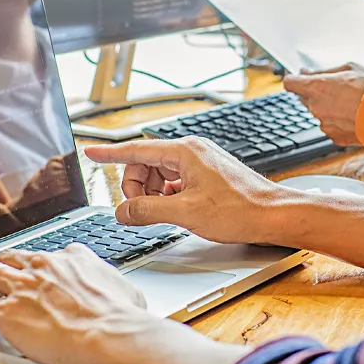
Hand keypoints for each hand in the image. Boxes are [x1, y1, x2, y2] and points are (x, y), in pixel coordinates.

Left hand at [0, 245, 149, 363]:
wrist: (108, 334)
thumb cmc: (120, 318)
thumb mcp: (126, 292)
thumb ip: (115, 287)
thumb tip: (123, 295)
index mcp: (76, 259)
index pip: (53, 254)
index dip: (45, 267)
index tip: (43, 276)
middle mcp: (47, 265)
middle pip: (15, 256)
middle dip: (7, 268)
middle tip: (4, 283)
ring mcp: (24, 285)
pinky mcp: (5, 311)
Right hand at [85, 138, 292, 243]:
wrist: (272, 214)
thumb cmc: (239, 210)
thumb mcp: (185, 213)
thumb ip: (147, 211)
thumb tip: (121, 211)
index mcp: (185, 152)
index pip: (136, 150)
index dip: (109, 153)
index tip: (90, 151)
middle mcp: (192, 151)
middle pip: (146, 164)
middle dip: (137, 187)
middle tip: (142, 211)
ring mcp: (201, 161)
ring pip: (159, 174)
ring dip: (153, 194)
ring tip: (164, 214)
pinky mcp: (208, 174)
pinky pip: (175, 181)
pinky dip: (168, 196)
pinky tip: (176, 212)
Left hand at [284, 63, 363, 145]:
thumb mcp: (349, 68)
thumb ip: (323, 71)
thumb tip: (307, 72)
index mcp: (316, 87)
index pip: (290, 83)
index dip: (293, 79)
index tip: (298, 77)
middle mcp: (315, 107)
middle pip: (304, 98)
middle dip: (313, 92)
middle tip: (332, 87)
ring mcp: (324, 124)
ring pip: (318, 113)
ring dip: (328, 107)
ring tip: (350, 102)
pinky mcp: (334, 137)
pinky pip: (330, 126)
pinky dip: (338, 121)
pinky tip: (353, 115)